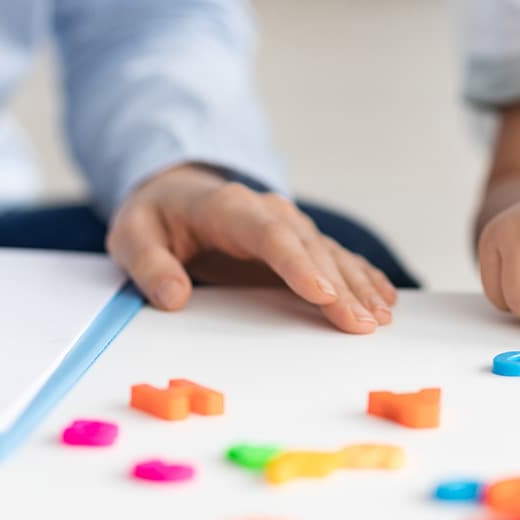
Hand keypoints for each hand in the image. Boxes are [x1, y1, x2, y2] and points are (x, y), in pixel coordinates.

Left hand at [106, 165, 396, 332]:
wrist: (174, 194)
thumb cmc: (155, 219)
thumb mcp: (133, 235)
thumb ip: (149, 265)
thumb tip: (173, 297)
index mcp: (229, 207)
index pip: (270, 236)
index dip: (299, 265)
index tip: (322, 294)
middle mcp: (269, 212)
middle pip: (311, 249)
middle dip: (340, 288)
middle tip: (363, 324)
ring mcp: (289, 227)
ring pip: (331, 255)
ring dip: (359, 286)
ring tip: (381, 319)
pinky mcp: (299, 244)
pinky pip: (337, 259)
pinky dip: (362, 278)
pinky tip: (385, 299)